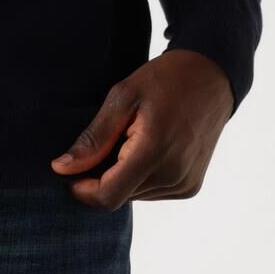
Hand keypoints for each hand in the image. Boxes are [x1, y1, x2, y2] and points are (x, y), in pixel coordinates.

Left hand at [49, 49, 235, 206]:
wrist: (212, 76)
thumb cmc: (166, 80)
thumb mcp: (123, 97)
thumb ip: (93, 138)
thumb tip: (62, 168)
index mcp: (154, 152)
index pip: (107, 196)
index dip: (83, 190)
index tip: (72, 171)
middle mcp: (173, 175)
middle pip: (119, 196)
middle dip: (101, 178)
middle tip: (106, 143)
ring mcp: (185, 184)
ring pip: (134, 196)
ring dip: (122, 177)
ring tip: (129, 142)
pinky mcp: (190, 186)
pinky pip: (152, 193)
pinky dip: (140, 178)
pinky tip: (146, 150)